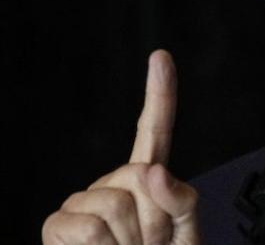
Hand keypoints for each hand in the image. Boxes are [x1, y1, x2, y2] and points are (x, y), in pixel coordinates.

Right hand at [42, 50, 200, 243]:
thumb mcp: (187, 236)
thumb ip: (181, 200)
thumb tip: (152, 169)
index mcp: (148, 182)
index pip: (154, 131)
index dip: (159, 94)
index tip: (161, 58)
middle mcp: (112, 185)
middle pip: (139, 176)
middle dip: (154, 219)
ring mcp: (82, 203)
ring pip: (115, 204)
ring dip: (131, 241)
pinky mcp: (57, 227)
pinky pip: (87, 227)